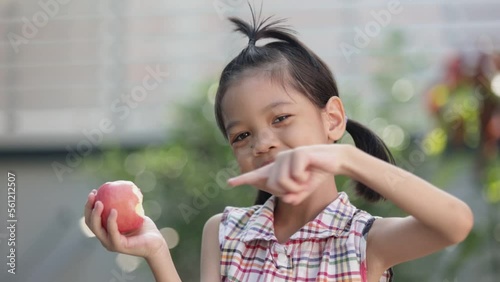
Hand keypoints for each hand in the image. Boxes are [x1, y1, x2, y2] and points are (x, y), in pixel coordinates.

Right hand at [84, 189, 166, 258]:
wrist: (156, 243)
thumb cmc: (145, 227)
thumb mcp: (134, 212)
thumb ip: (126, 202)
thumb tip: (122, 185)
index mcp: (106, 231)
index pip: (92, 218)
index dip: (89, 205)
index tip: (94, 191)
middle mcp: (105, 238)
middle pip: (90, 223)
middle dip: (88, 208)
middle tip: (93, 195)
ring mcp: (110, 243)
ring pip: (97, 229)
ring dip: (96, 215)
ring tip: (99, 202)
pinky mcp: (118, 246)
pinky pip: (113, 232)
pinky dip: (111, 221)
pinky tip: (113, 211)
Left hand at [228, 144, 345, 204]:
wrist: (334, 161)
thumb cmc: (316, 174)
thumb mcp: (303, 190)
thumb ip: (293, 196)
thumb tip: (286, 199)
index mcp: (278, 169)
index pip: (258, 175)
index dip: (243, 179)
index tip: (230, 182)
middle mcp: (279, 161)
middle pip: (274, 185)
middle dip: (288, 191)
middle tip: (301, 185)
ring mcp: (286, 155)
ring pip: (282, 181)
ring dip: (297, 185)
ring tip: (306, 177)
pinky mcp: (297, 153)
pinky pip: (294, 175)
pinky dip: (304, 178)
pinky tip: (310, 170)